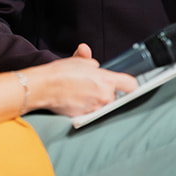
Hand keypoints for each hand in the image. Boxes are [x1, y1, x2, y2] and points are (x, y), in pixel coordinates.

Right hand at [19, 43, 137, 116]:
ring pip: (102, 104)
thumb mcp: (78, 60)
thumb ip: (89, 60)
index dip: (128, 84)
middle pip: (114, 96)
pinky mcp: (85, 117)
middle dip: (105, 91)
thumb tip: (90, 58)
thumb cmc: (61, 73)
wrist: (45, 87)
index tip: (125, 84)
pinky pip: (90, 112)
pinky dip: (85, 108)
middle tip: (90, 85)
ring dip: (95, 100)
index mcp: (107, 80)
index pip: (131, 85)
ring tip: (80, 92)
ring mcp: (95, 108)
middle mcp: (104, 96)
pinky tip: (75, 100)